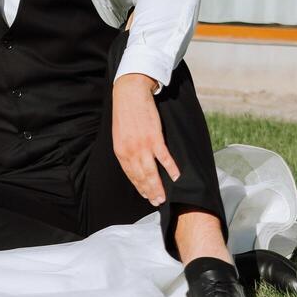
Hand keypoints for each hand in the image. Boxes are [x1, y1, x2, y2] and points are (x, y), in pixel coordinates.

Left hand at [111, 73, 179, 206]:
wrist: (129, 94)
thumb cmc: (125, 113)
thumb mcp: (120, 135)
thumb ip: (126, 150)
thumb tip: (133, 163)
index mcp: (120, 151)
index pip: (130, 175)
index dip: (139, 187)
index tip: (145, 195)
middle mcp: (130, 152)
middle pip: (141, 177)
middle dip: (149, 192)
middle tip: (157, 202)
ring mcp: (143, 146)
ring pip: (152, 172)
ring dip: (158, 187)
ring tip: (164, 197)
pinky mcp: (154, 138)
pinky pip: (164, 158)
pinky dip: (171, 168)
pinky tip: (176, 177)